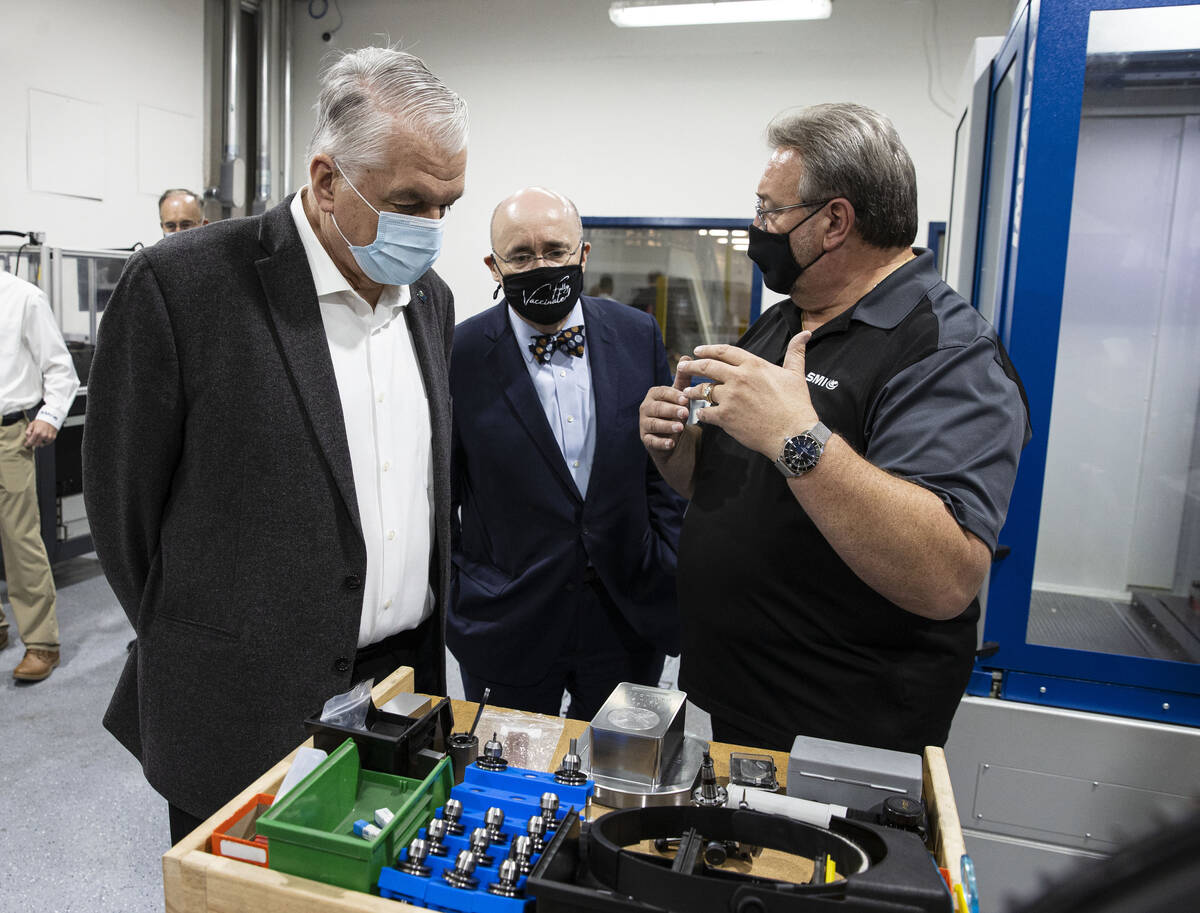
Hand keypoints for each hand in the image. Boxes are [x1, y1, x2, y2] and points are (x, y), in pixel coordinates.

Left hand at [23, 419, 57, 448]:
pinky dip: (45, 441)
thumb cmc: (41, 422)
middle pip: (36, 444)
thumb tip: (27, 437)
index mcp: (37, 432)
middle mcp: (43, 435)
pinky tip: (44, 437)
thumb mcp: (32, 424)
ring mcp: (49, 437)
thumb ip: (28, 431)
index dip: (28, 444)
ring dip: (40, 442)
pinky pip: (47, 443)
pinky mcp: (53, 438)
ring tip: (39, 437)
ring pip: (42, 444)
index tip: (26, 445)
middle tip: (33, 440)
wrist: (51, 419)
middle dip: (33, 443)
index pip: (31, 441)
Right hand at [639, 356, 692, 452]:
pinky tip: (671, 443)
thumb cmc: (675, 412)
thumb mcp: (679, 396)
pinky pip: (652, 441)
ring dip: (666, 426)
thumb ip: (683, 379)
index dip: (673, 396)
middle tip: (685, 413)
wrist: (671, 437)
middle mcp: (646, 408)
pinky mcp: (646, 440)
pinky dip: (661, 443)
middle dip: (671, 410)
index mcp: (654, 395)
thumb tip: (687, 357)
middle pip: (656, 408)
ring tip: (680, 427)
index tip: (685, 399)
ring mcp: (644, 424)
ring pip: (653, 424)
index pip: (662, 393)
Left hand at [676, 332, 818, 459]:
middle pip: (706, 367)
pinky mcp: (725, 417)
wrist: (793, 434)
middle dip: (691, 366)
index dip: (708, 350)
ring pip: (703, 390)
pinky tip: (701, 414)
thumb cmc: (796, 405)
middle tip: (681, 366)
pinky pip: (706, 412)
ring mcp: (730, 397)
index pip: (724, 351)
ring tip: (687, 392)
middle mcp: (739, 378)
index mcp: (753, 365)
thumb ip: (795, 352)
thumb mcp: (795, 374)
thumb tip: (805, 333)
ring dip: (693, 391)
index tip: (697, 351)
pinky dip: (702, 413)